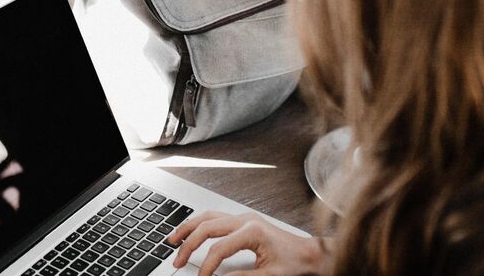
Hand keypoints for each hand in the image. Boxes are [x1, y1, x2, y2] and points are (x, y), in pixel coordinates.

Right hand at [167, 211, 323, 275]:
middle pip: (207, 227)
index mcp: (252, 231)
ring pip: (208, 217)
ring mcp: (243, 217)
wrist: (310, 253)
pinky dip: (200, 224)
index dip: (206, 265)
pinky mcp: (243, 220)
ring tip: (173, 239)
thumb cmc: (294, 263)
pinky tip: (192, 231)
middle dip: (188, 244)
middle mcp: (245, 220)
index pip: (218, 248)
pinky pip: (215, 217)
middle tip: (177, 260)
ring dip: (189, 227)